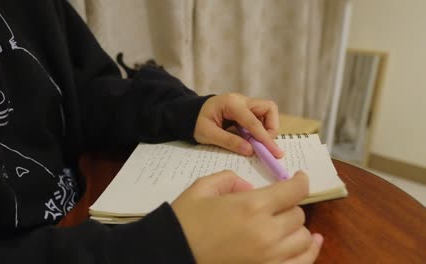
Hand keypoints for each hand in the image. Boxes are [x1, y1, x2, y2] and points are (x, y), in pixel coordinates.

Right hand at [172, 170, 322, 263]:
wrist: (172, 253)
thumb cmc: (185, 219)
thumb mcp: (203, 187)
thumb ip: (230, 179)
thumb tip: (249, 188)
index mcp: (251, 206)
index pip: (293, 191)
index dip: (300, 181)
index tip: (299, 178)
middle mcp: (267, 232)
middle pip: (298, 214)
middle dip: (288, 205)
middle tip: (275, 204)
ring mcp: (269, 257)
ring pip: (303, 238)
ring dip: (296, 228)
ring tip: (285, 223)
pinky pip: (301, 263)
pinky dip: (309, 252)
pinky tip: (312, 242)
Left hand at [194, 93, 283, 157]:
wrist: (189, 113)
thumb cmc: (196, 122)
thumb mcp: (207, 134)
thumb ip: (229, 141)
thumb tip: (250, 150)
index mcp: (231, 104)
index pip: (253, 122)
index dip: (265, 138)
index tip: (275, 152)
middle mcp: (241, 100)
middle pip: (269, 108)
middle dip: (271, 128)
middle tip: (264, 145)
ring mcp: (245, 103)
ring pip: (267, 111)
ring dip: (267, 128)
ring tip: (256, 143)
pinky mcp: (246, 109)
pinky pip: (261, 117)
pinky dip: (261, 128)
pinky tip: (251, 138)